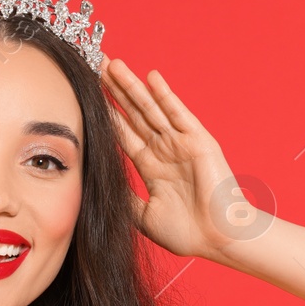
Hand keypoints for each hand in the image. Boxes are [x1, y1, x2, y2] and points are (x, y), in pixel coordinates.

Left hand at [102, 58, 260, 259]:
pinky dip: (166, 95)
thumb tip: (98, 186)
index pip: (123, 133)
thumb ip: (123, 196)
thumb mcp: (142, 216)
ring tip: (113, 65)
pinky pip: (179, 113)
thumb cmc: (186, 233)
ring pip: (151, 109)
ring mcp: (181, 143)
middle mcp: (164, 150)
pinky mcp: (198, 141)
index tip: (86, 96)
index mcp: (151, 167)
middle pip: (134, 114)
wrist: (218, 239)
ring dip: (133, 87)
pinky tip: (152, 77)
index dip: (106, 114)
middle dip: (114, 91)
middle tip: (95, 66)